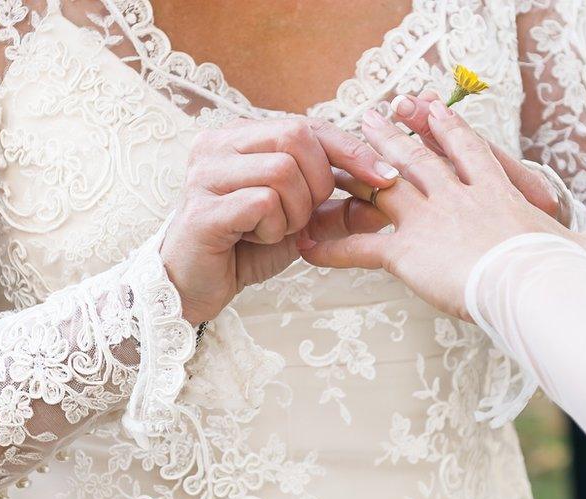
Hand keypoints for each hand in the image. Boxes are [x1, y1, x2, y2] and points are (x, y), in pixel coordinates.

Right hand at [162, 117, 396, 324]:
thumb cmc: (245, 247)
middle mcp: (217, 144)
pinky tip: (255, 239)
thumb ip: (340, 206)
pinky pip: (263, 203)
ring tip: (274, 229)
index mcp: (241, 136)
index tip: (385, 176)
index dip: (351, 149)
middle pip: (296, 137)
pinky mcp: (201, 208)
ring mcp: (204, 174)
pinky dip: (274, 228)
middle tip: (304, 215)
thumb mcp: (302, 221)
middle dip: (318, 182)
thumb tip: (390, 193)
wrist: (195, 286)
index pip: (308, 125)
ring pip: (282, 170)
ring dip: (294, 210)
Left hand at [297, 101, 585, 320]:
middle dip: (395, 134)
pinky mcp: (407, 250)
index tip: (429, 108)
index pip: (468, 151)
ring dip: (360, 165)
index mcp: (495, 193)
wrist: (534, 284)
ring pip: (385, 184)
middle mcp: (457, 196)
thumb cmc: (560, 270)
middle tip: (374, 113)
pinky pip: (361, 246)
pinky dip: (332, 246)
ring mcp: (429, 219)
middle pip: (418, 156)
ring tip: (342, 145)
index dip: (447, 129)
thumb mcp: (578, 253)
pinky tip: (307, 245)